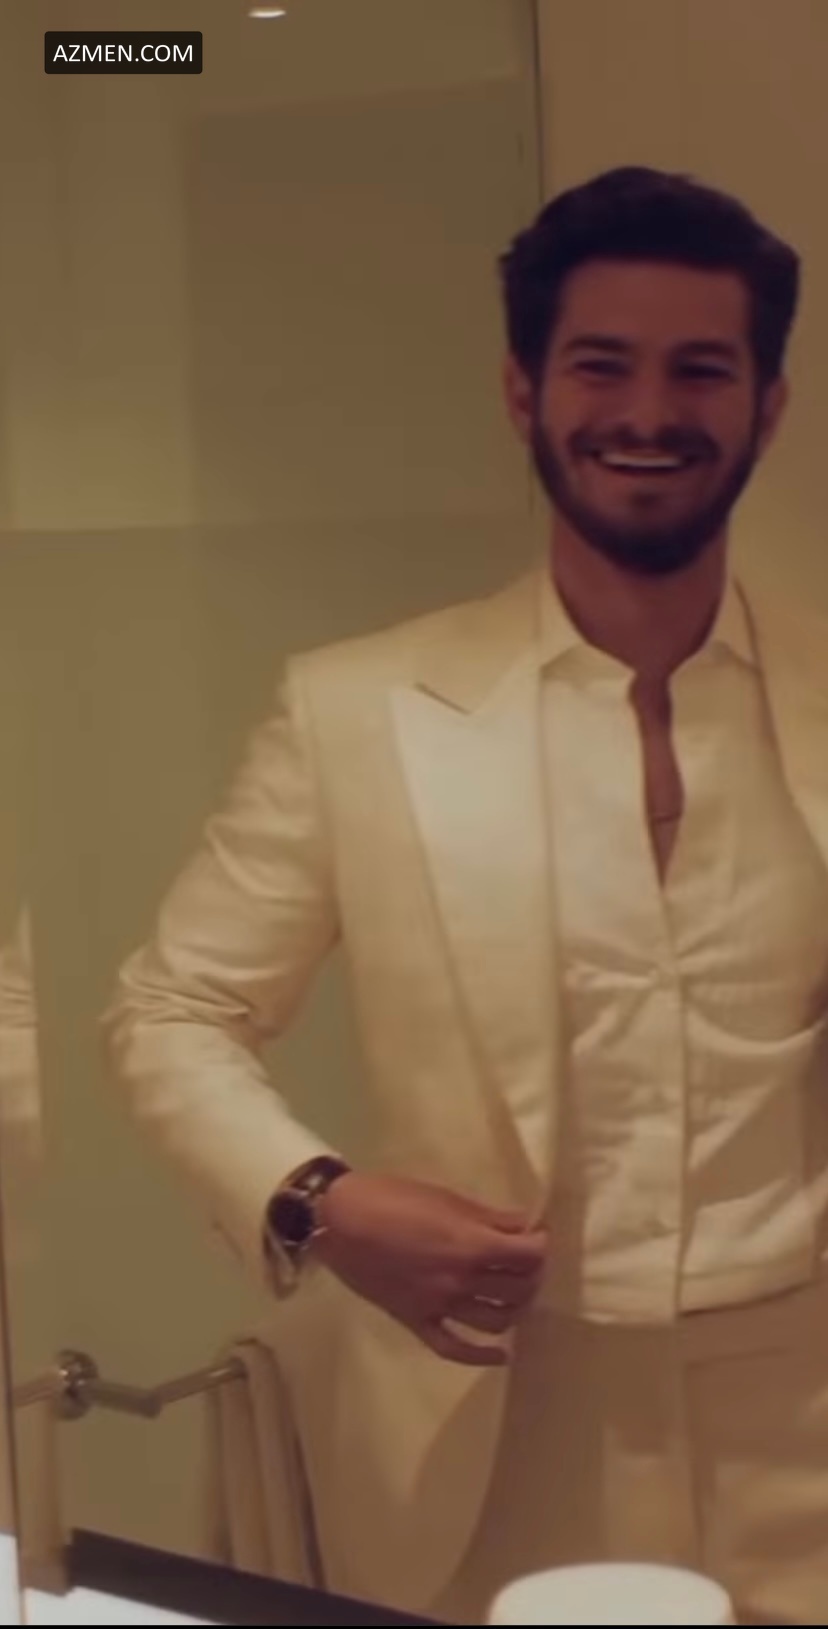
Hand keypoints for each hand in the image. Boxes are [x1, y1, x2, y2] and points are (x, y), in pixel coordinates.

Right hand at [313, 1173, 547, 1366]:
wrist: (340, 1220)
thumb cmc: (393, 1198)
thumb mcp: (447, 1198)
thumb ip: (490, 1217)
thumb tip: (526, 1225)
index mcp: (471, 1244)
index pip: (528, 1255)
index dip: (540, 1245)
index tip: (537, 1238)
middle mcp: (462, 1281)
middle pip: (518, 1289)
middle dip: (531, 1274)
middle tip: (525, 1262)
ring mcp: (439, 1306)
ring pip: (497, 1321)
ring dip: (514, 1309)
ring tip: (513, 1294)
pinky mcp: (417, 1321)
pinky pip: (455, 1349)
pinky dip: (481, 1356)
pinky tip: (500, 1354)